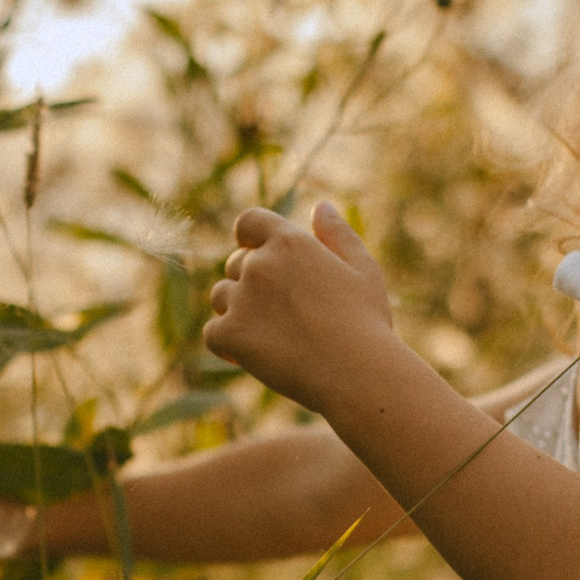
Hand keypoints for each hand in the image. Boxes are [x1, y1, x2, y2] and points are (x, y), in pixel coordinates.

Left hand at [203, 202, 399, 414]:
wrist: (358, 373)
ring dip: (237, 311)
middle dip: (250, 281)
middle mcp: (260, 265)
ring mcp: (242, 299)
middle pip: (235, 264)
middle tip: (282, 311)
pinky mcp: (232, 334)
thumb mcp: (363, 269)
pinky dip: (227, 343)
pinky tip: (251, 356)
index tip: (259, 255)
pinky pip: (213, 333)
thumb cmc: (366, 322)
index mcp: (289, 242)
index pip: (249, 222)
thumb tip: (320, 206)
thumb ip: (338, 235)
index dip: (250, 238)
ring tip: (272, 334)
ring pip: (221, 296)